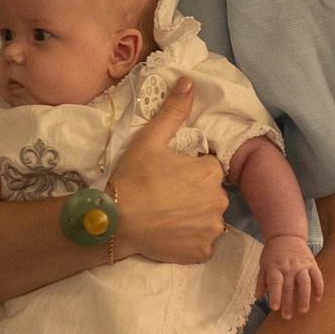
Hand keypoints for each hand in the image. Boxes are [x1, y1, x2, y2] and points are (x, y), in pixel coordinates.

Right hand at [105, 76, 227, 264]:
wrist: (115, 223)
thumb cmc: (133, 178)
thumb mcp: (151, 139)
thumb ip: (174, 111)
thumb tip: (189, 80)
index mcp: (210, 172)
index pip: (208, 167)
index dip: (189, 168)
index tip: (168, 174)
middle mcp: (219, 201)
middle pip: (210, 192)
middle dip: (194, 192)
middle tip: (164, 194)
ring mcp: (211, 230)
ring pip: (208, 218)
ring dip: (194, 216)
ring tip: (166, 215)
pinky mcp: (201, 253)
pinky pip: (201, 243)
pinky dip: (189, 240)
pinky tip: (169, 233)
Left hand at [260, 235, 323, 314]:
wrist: (286, 235)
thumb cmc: (273, 252)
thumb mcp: (263, 264)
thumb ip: (261, 280)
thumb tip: (258, 297)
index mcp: (275, 267)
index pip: (275, 283)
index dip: (276, 295)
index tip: (275, 308)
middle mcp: (289, 267)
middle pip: (289, 287)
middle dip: (288, 303)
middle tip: (287, 316)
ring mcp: (301, 265)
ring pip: (305, 283)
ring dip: (305, 297)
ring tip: (303, 310)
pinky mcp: (312, 263)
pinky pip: (317, 277)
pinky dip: (319, 288)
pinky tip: (317, 298)